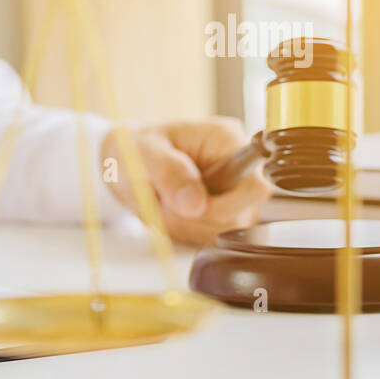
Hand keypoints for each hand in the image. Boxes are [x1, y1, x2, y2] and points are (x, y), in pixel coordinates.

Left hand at [100, 118, 271, 244]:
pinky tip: (167, 211)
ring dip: (185, 225)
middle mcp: (237, 168)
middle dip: (196, 217)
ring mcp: (231, 193)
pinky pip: (208, 237)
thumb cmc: (134, 148)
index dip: (228, 205)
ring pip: (223, 231)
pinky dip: (181, 231)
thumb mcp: (143, 153)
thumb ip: (170, 173)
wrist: (123, 161)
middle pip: (241, 216)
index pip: (256, 186)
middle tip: (163, 200)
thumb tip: (195, 205)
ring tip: (161, 202)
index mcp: (226, 141)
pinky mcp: (220, 213)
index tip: (189, 204)